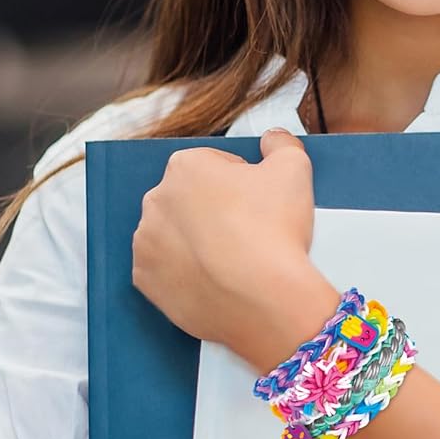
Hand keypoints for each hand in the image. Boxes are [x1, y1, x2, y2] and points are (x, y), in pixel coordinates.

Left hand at [131, 129, 336, 364]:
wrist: (264, 299)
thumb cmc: (276, 232)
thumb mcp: (294, 168)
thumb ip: (281, 144)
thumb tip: (273, 139)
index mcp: (186, 166)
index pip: (215, 165)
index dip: (242, 183)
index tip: (259, 204)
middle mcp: (155, 200)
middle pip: (190, 199)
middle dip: (214, 211)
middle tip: (248, 232)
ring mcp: (146, 242)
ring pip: (174, 234)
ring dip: (197, 241)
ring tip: (232, 259)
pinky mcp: (145, 280)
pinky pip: (165, 270)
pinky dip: (184, 273)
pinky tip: (214, 279)